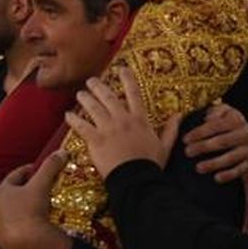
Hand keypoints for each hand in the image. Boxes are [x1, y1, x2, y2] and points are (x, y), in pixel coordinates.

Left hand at [0, 152, 71, 248]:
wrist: (28, 245)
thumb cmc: (31, 211)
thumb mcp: (42, 185)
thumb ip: (50, 166)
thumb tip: (61, 152)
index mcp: (1, 191)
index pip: (16, 175)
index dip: (30, 170)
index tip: (40, 170)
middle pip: (11, 194)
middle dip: (25, 190)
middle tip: (40, 189)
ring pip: (9, 214)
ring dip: (20, 210)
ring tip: (37, 210)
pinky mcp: (2, 243)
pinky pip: (10, 232)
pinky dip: (18, 229)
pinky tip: (29, 229)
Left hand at [65, 67, 179, 178]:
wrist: (136, 180)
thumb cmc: (150, 164)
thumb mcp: (165, 146)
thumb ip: (171, 129)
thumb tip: (179, 115)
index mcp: (139, 119)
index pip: (134, 93)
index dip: (128, 79)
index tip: (122, 69)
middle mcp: (122, 119)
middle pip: (108, 97)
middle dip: (98, 86)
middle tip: (91, 81)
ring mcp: (108, 129)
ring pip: (93, 108)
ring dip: (85, 99)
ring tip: (79, 94)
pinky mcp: (95, 140)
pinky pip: (81, 126)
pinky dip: (73, 119)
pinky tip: (68, 115)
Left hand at [184, 103, 247, 183]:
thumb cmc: (228, 123)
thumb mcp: (222, 112)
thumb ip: (214, 112)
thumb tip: (206, 118)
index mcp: (237, 119)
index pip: (216, 125)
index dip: (200, 132)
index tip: (185, 139)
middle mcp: (245, 133)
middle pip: (223, 141)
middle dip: (204, 147)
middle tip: (188, 152)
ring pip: (232, 157)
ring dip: (214, 163)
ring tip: (198, 168)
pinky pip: (240, 170)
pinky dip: (228, 175)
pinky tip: (216, 178)